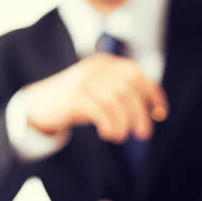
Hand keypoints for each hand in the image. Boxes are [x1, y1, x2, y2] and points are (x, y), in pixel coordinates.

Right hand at [23, 54, 167, 142]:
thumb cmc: (79, 102)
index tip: (160, 112)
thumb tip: (153, 111)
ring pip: (115, 101)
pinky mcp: (73, 95)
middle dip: (139, 114)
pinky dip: (109, 125)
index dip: (152, 92)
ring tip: (120, 136)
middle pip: (128, 89)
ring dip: (123, 123)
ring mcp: (84, 80)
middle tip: (143, 135)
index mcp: (106, 64)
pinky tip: (108, 134)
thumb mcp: (103, 94)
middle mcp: (96, 67)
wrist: (40, 104)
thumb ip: (124, 96)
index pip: (136, 73)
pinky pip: (99, 110)